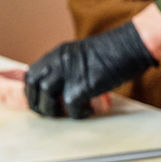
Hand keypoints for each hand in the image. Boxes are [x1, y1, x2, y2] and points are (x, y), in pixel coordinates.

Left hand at [25, 22, 156, 118]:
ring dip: (55, 111)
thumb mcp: (82, 56)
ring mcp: (67, 75)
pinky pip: (71, 109)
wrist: (128, 47)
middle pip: (34, 87)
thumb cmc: (113, 52)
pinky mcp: (81, 88)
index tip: (39, 101)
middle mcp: (58, 62)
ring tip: (68, 113)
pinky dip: (79, 114)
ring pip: (46, 100)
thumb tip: (64, 90)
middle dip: (38, 104)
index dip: (32, 91)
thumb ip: (69, 68)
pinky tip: (89, 110)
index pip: (32, 74)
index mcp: (57, 54)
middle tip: (50, 113)